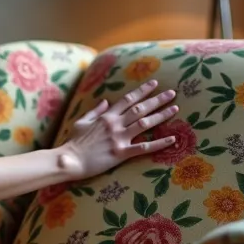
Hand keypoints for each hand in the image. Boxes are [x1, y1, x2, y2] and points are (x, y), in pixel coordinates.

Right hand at [59, 79, 178, 178]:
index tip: (155, 84)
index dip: (142, 91)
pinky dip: (159, 143)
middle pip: (140, 108)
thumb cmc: (73, 142)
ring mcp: (119, 138)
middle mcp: (115, 124)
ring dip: (161, 116)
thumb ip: (95, 111)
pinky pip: (143, 147)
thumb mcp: (82, 121)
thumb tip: (106, 101)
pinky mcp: (121, 153)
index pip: (128, 99)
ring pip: (144, 123)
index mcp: (106, 116)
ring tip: (174, 109)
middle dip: (157, 100)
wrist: (69, 160)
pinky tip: (172, 139)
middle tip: (172, 93)